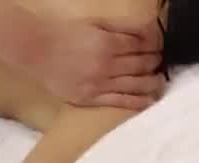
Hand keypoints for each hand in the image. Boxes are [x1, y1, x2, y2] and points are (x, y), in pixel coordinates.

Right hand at [34, 15, 165, 108]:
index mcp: (107, 43)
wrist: (37, 50)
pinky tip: (148, 101)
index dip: (155, 46)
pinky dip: (137, 102)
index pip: (141, 45)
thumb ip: (119, 28)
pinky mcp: (91, 99)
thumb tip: (144, 31)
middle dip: (155, 63)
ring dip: (151, 84)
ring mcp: (99, 85)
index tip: (160, 47)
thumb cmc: (64, 34)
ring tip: (159, 83)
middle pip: (141, 65)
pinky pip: (119, 102)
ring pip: (134, 85)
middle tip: (161, 63)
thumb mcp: (94, 23)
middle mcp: (106, 65)